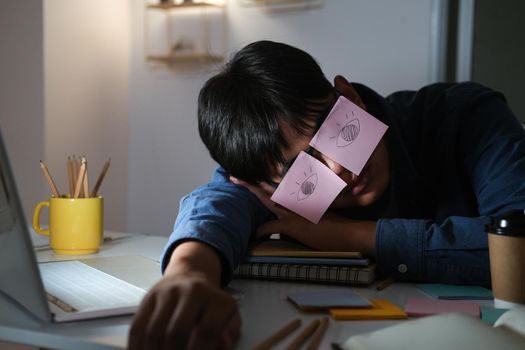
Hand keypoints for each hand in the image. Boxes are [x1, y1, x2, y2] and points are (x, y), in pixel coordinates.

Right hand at [129, 272, 240, 349]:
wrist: (190, 276)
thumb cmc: (210, 305)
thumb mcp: (229, 316)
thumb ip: (230, 333)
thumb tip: (223, 344)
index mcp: (216, 299)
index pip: (207, 331)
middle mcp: (191, 291)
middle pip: (177, 331)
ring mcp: (167, 292)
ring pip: (155, 330)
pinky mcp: (149, 297)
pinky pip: (137, 326)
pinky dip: (137, 347)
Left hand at [230, 177, 376, 255]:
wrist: (348, 234)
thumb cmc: (337, 225)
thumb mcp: (320, 213)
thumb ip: (305, 210)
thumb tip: (293, 213)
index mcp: (301, 198)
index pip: (278, 187)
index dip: (263, 182)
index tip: (251, 177)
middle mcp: (296, 201)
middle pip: (268, 190)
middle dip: (250, 183)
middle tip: (233, 176)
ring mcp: (293, 212)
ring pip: (267, 200)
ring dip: (252, 194)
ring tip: (236, 185)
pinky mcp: (294, 226)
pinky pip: (272, 226)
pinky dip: (262, 230)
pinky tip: (254, 234)